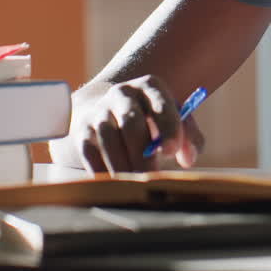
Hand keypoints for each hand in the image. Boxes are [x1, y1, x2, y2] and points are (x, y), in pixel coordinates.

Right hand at [49, 75, 205, 172]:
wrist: (109, 110)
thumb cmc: (152, 119)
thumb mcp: (174, 119)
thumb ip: (189, 137)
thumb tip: (188, 158)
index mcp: (150, 86)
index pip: (160, 103)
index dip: (167, 127)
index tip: (172, 151)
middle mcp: (122, 93)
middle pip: (131, 121)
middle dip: (142, 152)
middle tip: (152, 177)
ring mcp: (99, 110)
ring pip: (109, 139)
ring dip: (122, 165)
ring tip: (135, 185)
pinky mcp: (82, 130)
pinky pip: (89, 153)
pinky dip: (102, 170)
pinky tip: (114, 184)